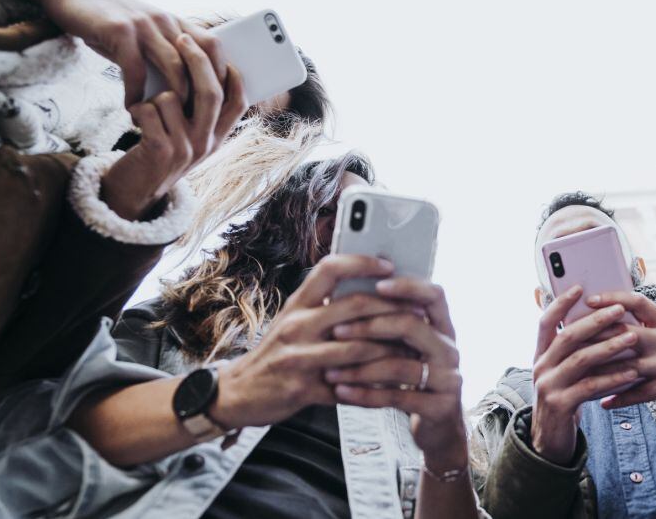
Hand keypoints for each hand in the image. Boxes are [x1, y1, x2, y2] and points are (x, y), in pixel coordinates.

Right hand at [0, 0, 226, 105]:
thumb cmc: (108, 21)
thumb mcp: (143, 33)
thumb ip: (163, 53)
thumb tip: (182, 91)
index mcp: (175, 22)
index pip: (213, 46)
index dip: (222, 74)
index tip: (219, 102)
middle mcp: (166, 20)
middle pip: (200, 59)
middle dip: (202, 93)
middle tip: (197, 121)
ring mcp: (144, 25)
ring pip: (174, 65)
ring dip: (173, 98)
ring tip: (167, 121)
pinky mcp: (120, 31)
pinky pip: (135, 69)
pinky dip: (136, 93)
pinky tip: (131, 108)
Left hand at [100, 33, 245, 219]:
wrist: (133, 192)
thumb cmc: (158, 153)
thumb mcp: (188, 137)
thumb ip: (199, 112)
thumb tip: (205, 68)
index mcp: (217, 139)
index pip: (238, 102)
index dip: (233, 76)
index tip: (222, 54)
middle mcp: (206, 144)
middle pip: (211, 92)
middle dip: (196, 60)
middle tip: (181, 38)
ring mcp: (185, 149)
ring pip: (172, 97)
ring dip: (154, 96)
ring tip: (147, 109)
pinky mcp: (160, 151)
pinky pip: (149, 110)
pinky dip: (137, 109)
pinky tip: (134, 120)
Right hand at [211, 255, 411, 428]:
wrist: (237, 393)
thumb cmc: (275, 353)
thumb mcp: (292, 320)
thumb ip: (323, 305)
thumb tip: (369, 288)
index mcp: (297, 304)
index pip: (330, 268)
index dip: (362, 262)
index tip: (389, 264)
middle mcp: (297, 325)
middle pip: (353, 306)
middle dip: (392, 308)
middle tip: (419, 311)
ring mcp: (299, 358)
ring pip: (356, 348)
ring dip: (390, 349)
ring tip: (413, 349)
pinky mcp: (303, 390)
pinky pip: (348, 388)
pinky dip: (374, 388)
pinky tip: (392, 387)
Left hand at [325, 278, 468, 470]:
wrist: (440, 427)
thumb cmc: (416, 379)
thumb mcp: (412, 349)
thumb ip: (394, 325)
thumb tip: (350, 294)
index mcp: (444, 328)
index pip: (434, 295)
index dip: (408, 286)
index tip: (377, 285)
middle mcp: (450, 349)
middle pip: (413, 326)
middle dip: (371, 326)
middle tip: (336, 330)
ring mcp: (449, 379)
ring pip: (400, 365)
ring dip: (360, 367)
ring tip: (330, 370)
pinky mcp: (439, 406)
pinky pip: (396, 397)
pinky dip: (365, 394)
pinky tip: (341, 392)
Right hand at [529, 286, 640, 463]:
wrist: (550, 440)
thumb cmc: (565, 397)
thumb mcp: (564, 372)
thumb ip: (575, 351)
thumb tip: (601, 320)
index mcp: (540, 354)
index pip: (546, 322)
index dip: (560, 303)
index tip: (579, 287)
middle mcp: (540, 367)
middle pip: (567, 337)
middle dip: (595, 321)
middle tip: (619, 310)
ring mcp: (548, 386)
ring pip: (580, 359)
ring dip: (608, 346)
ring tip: (632, 338)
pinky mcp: (560, 405)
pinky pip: (590, 386)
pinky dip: (612, 378)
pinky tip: (632, 372)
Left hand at [582, 292, 655, 410]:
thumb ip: (649, 322)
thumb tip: (613, 311)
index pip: (638, 302)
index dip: (612, 299)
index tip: (589, 300)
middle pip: (625, 333)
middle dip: (596, 337)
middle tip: (570, 340)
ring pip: (626, 366)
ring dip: (600, 371)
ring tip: (578, 374)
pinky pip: (637, 393)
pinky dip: (618, 398)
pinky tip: (602, 402)